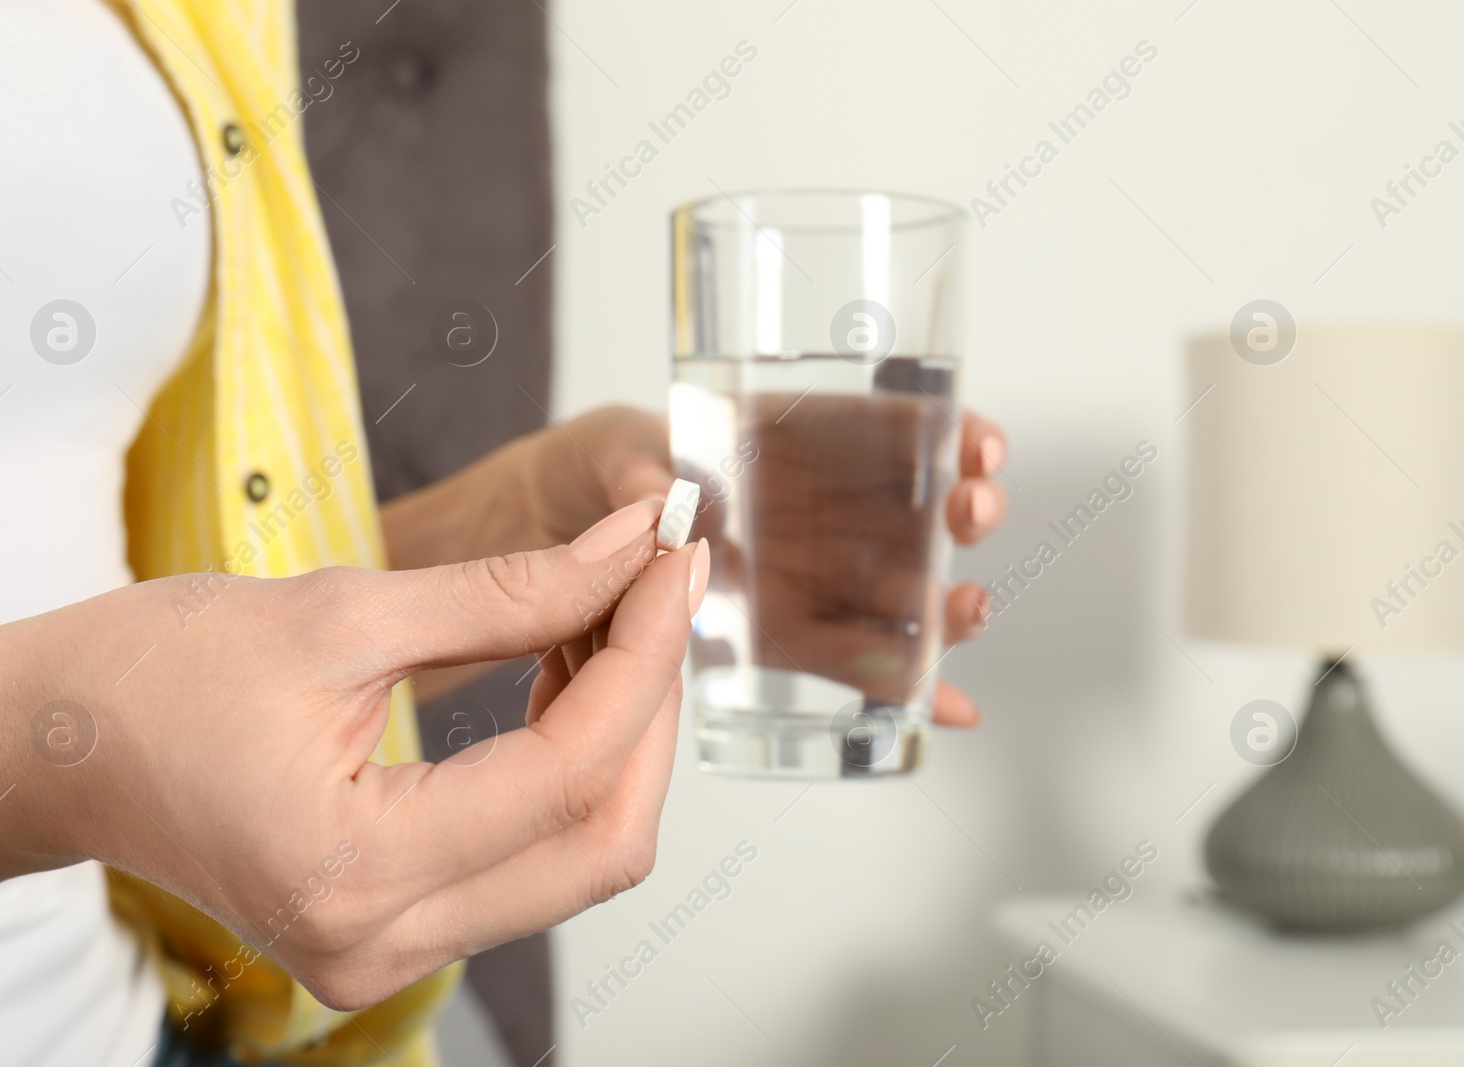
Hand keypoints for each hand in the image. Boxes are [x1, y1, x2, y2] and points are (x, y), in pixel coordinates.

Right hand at [0, 500, 707, 1009]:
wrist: (51, 745)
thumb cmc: (151, 674)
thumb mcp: (342, 611)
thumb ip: (510, 592)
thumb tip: (631, 553)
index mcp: (354, 869)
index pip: (567, 771)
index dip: (644, 655)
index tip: (674, 564)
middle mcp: (378, 944)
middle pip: (601, 840)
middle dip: (647, 703)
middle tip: (652, 586)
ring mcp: (385, 955)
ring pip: (579, 856)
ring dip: (615, 734)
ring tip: (602, 616)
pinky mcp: (390, 933)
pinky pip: (529, 861)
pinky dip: (565, 769)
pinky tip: (559, 675)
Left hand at [517, 403, 1006, 725]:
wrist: (543, 533)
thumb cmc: (588, 468)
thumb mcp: (611, 448)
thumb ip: (638, 471)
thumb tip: (663, 499)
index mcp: (778, 443)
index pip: (878, 432)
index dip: (940, 435)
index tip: (977, 444)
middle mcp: (803, 512)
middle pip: (903, 514)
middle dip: (956, 514)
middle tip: (975, 513)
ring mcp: (796, 579)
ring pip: (891, 593)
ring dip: (943, 604)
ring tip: (970, 610)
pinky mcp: (774, 642)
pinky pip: (844, 663)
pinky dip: (899, 686)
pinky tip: (944, 708)